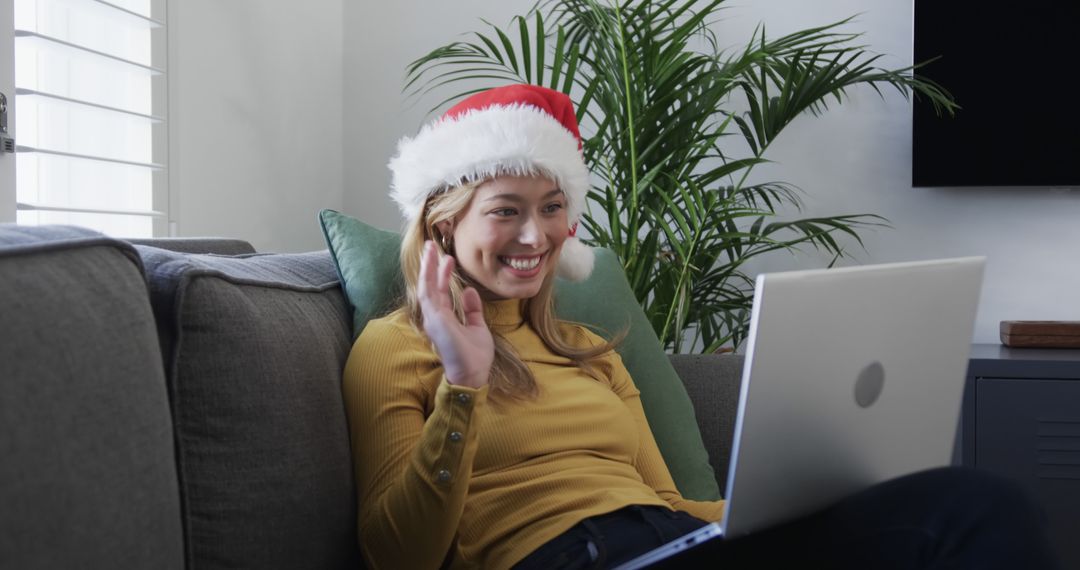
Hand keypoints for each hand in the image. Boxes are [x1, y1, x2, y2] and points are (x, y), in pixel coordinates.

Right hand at [417, 240, 493, 388]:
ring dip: (427, 267)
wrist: (473, 374)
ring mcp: (433, 318)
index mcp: (445, 318)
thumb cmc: (474, 356)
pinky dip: (428, 279)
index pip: (441, 291)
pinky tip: (430, 265)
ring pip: (425, 287)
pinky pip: (428, 295)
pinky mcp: (434, 320)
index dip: (444, 274)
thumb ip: (472, 309)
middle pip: (430, 286)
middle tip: (432, 246)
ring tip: (430, 249)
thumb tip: (469, 290)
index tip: (449, 258)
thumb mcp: (477, 327)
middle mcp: (435, 317)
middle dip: (430, 266)